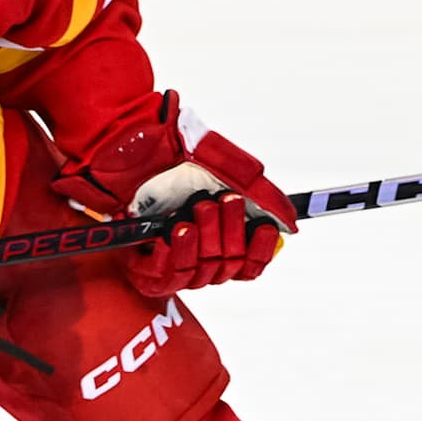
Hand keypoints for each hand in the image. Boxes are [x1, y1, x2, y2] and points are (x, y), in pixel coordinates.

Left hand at [51, 92, 296, 297]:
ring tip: (190, 213)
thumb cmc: (175, 149)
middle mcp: (197, 248)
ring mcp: (169, 257)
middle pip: (227, 267)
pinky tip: (171, 234)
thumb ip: (263, 195)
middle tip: (216, 202)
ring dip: (200, 241)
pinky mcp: (140, 262)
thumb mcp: (228, 167)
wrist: (130, 140)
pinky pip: (164, 280)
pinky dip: (172, 257)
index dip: (258, 251)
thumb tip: (290, 224)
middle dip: (226, 233)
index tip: (263, 230)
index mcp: (220, 231)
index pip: (249, 264)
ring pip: (199, 274)